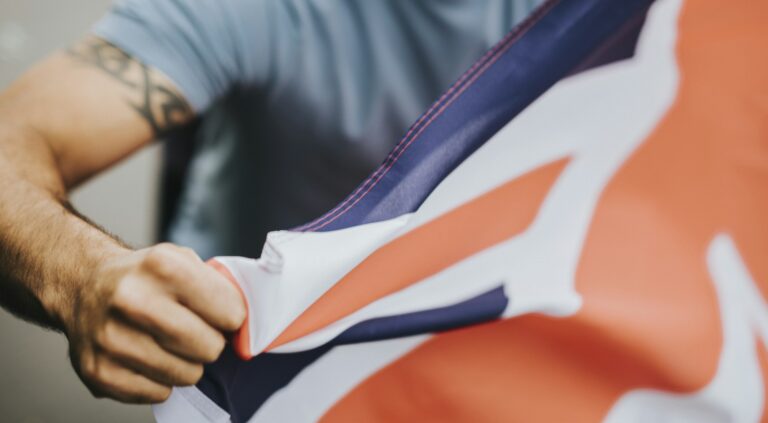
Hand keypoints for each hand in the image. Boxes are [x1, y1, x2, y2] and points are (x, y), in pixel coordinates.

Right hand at [56, 243, 244, 402]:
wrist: (85, 285)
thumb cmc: (145, 277)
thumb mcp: (183, 260)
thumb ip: (219, 287)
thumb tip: (249, 329)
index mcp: (163, 267)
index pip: (230, 312)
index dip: (232, 318)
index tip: (223, 317)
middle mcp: (133, 300)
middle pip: (209, 348)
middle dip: (211, 344)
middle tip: (197, 333)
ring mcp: (111, 338)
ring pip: (186, 375)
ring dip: (187, 364)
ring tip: (169, 344)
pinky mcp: (98, 371)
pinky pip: (158, 393)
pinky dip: (160, 381)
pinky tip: (147, 358)